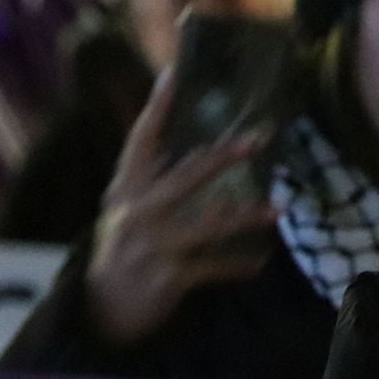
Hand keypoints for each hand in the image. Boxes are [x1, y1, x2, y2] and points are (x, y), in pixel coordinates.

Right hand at [86, 67, 278, 344]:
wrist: (99, 306)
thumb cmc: (127, 241)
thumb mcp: (130, 204)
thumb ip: (158, 174)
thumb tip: (204, 140)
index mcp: (126, 187)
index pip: (140, 140)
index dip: (156, 107)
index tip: (173, 72)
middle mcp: (135, 211)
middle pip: (184, 178)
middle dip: (222, 158)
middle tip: (258, 138)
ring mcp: (150, 245)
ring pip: (206, 225)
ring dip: (245, 217)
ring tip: (280, 207)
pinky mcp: (165, 277)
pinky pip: (211, 268)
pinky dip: (237, 265)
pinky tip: (261, 262)